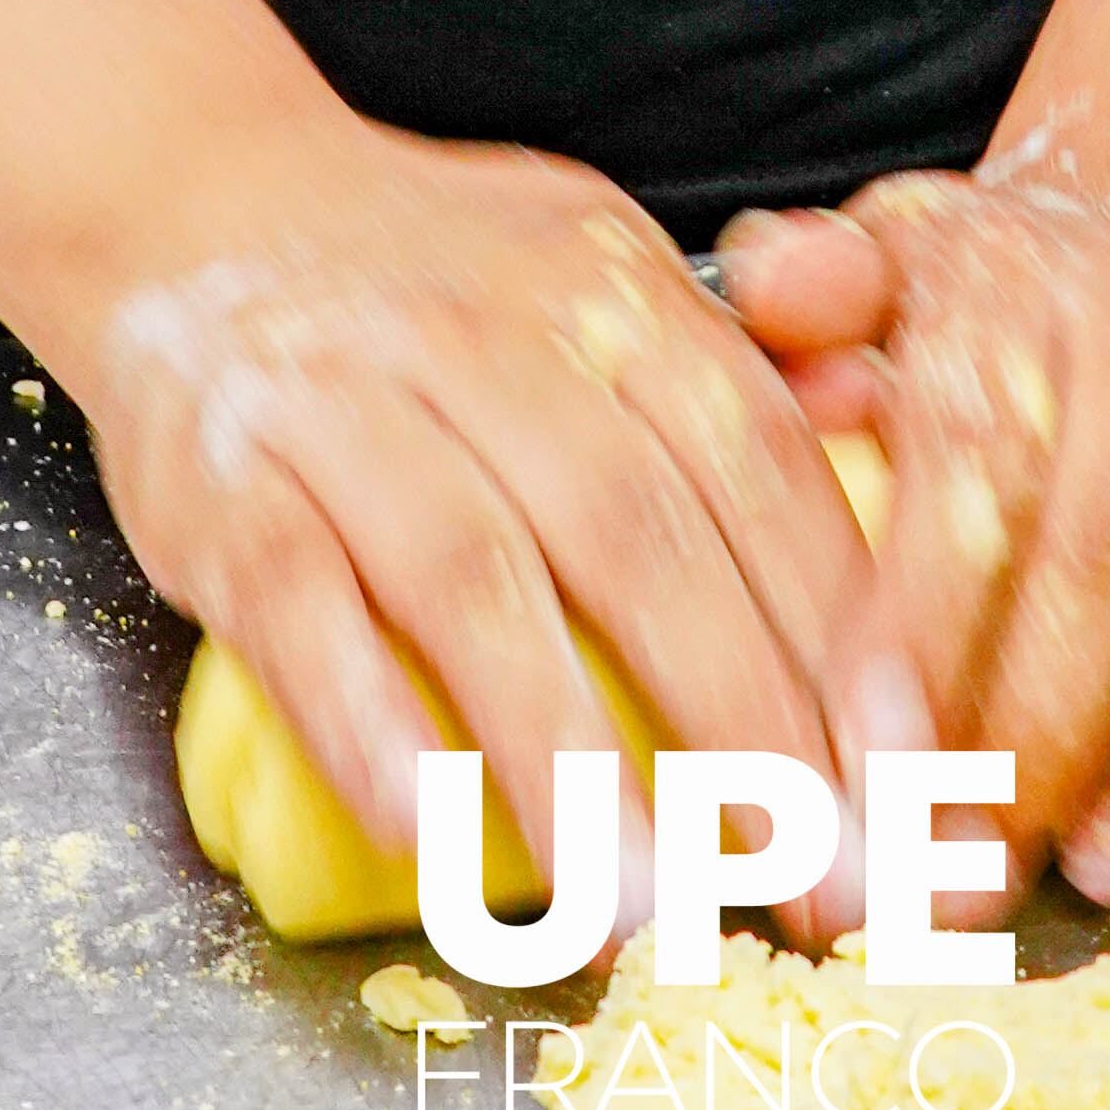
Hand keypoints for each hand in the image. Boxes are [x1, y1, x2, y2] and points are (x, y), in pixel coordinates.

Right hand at [59, 105, 875, 926]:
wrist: (194, 196)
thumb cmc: (435, 279)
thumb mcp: (593, 272)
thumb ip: (726, 386)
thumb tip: (883, 540)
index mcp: (608, 288)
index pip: (757, 463)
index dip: (842, 629)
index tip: (914, 781)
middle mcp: (486, 333)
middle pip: (637, 533)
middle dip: (748, 722)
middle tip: (825, 884)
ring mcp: (344, 404)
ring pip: (472, 582)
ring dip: (569, 757)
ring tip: (652, 912)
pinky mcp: (223, 484)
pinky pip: (297, 607)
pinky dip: (362, 719)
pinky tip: (425, 832)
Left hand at [717, 167, 1109, 909]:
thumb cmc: (994, 300)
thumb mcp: (880, 266)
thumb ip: (810, 294)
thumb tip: (772, 296)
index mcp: (1013, 279)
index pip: (974, 459)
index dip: (927, 625)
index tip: (876, 772)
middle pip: (1108, 544)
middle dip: (1039, 731)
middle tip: (977, 871)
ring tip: (1104, 865)